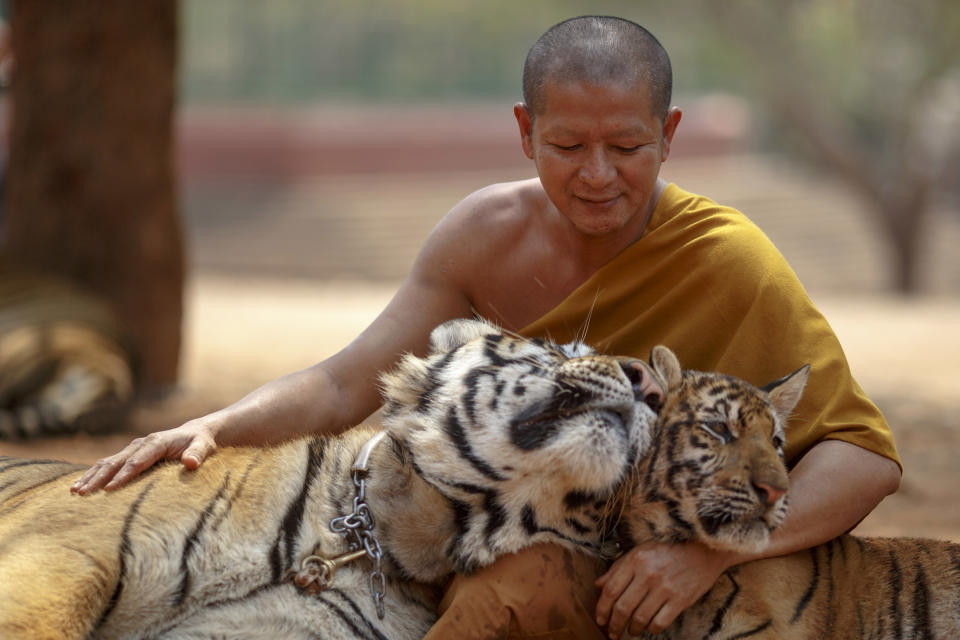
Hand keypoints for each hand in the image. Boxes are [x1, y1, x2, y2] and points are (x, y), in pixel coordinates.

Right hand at [70, 418, 217, 494]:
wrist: (197, 433)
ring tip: (74, 492)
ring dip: (90, 477)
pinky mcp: (130, 454)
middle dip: (98, 478)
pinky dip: (94, 475)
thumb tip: (191, 463)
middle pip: (116, 462)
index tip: (109, 490)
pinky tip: (80, 487)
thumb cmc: (201, 442)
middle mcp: (141, 444)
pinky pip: (109, 465)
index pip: (137, 462)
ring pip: (107, 463)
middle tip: (82, 494)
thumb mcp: (205, 446)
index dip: (123, 476)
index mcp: (156, 442)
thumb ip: (198, 454)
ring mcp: (133, 448)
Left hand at [594, 540, 732, 637]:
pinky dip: (651, 629)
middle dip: (614, 624)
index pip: (611, 589)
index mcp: (636, 560)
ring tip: (630, 632)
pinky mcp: (681, 599)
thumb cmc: (668, 550)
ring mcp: (665, 587)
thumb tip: (599, 585)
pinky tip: (648, 628)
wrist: (704, 550)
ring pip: (640, 618)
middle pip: (623, 607)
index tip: (600, 619)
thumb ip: (619, 567)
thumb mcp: (641, 551)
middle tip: (612, 633)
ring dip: (632, 629)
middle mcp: (648, 574)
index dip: (602, 608)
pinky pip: (660, 622)